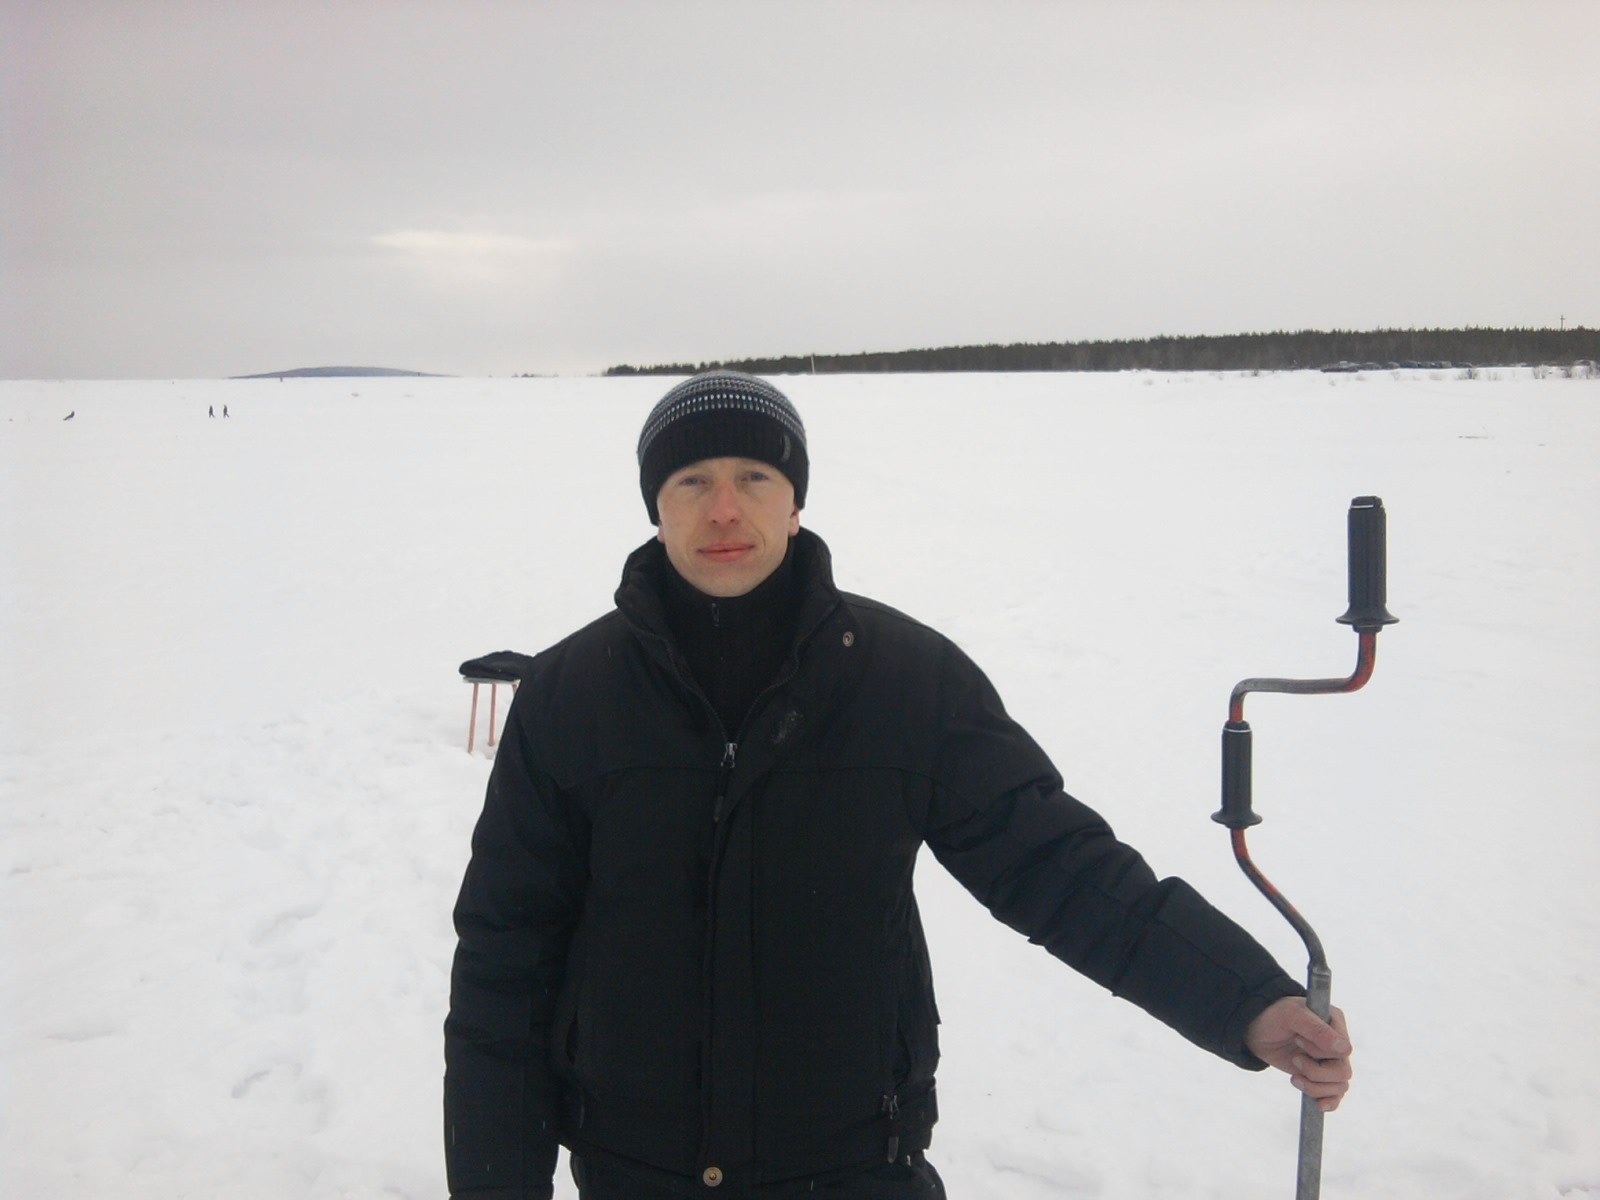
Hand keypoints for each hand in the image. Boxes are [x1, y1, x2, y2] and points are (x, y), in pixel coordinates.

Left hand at [1244, 996, 1352, 1111]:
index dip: (1320, 1051)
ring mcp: (1330, 1061)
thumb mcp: (1292, 1016)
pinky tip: (1318, 1104)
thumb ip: (1317, 1030)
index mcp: (1336, 1022)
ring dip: (1314, 1086)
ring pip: (1339, 1087)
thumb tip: (1346, 1049)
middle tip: (1295, 1060)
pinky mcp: (1321, 1077)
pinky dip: (1328, 1102)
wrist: (1256, 1030)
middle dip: (1315, 1072)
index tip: (1297, 1039)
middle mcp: (1337, 1043)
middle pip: (1343, 1072)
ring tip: (1294, 1077)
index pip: (1344, 1050)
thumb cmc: (1274, 1016)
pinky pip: (1335, 1096)